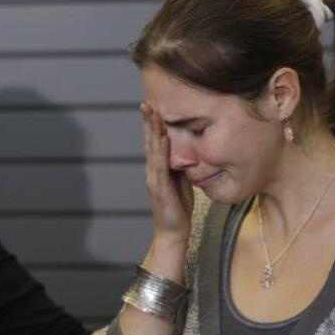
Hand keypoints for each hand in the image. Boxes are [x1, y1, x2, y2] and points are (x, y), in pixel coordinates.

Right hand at [140, 102, 192, 246]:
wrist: (173, 232)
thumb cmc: (179, 208)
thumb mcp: (182, 180)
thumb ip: (182, 165)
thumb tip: (189, 150)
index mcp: (158, 169)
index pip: (154, 142)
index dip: (152, 124)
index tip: (152, 106)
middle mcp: (152, 171)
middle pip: (149, 142)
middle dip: (148, 122)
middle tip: (146, 103)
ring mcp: (154, 179)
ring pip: (152, 150)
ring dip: (152, 131)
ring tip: (152, 113)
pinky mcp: (159, 188)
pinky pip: (160, 165)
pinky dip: (161, 150)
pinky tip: (163, 137)